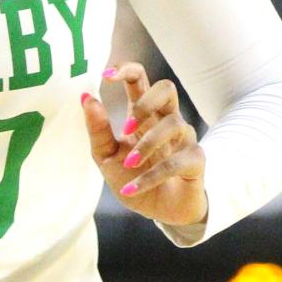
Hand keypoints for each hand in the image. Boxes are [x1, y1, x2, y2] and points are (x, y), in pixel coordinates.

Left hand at [80, 63, 206, 227]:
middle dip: (147, 102)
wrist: (158, 212)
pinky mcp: (195, 161)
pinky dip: (153, 176)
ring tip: (129, 164)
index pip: (139, 79)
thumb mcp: (106, 156)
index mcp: (142, 114)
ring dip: (148, 144)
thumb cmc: (132, 177)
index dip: (126, 70)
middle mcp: (165, 120)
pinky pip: (178, 161)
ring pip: (174, 123)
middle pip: (167, 88)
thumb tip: (85, 97)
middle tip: (127, 126)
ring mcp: (183, 138)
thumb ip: (97, 129)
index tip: (105, 76)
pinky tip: (134, 188)